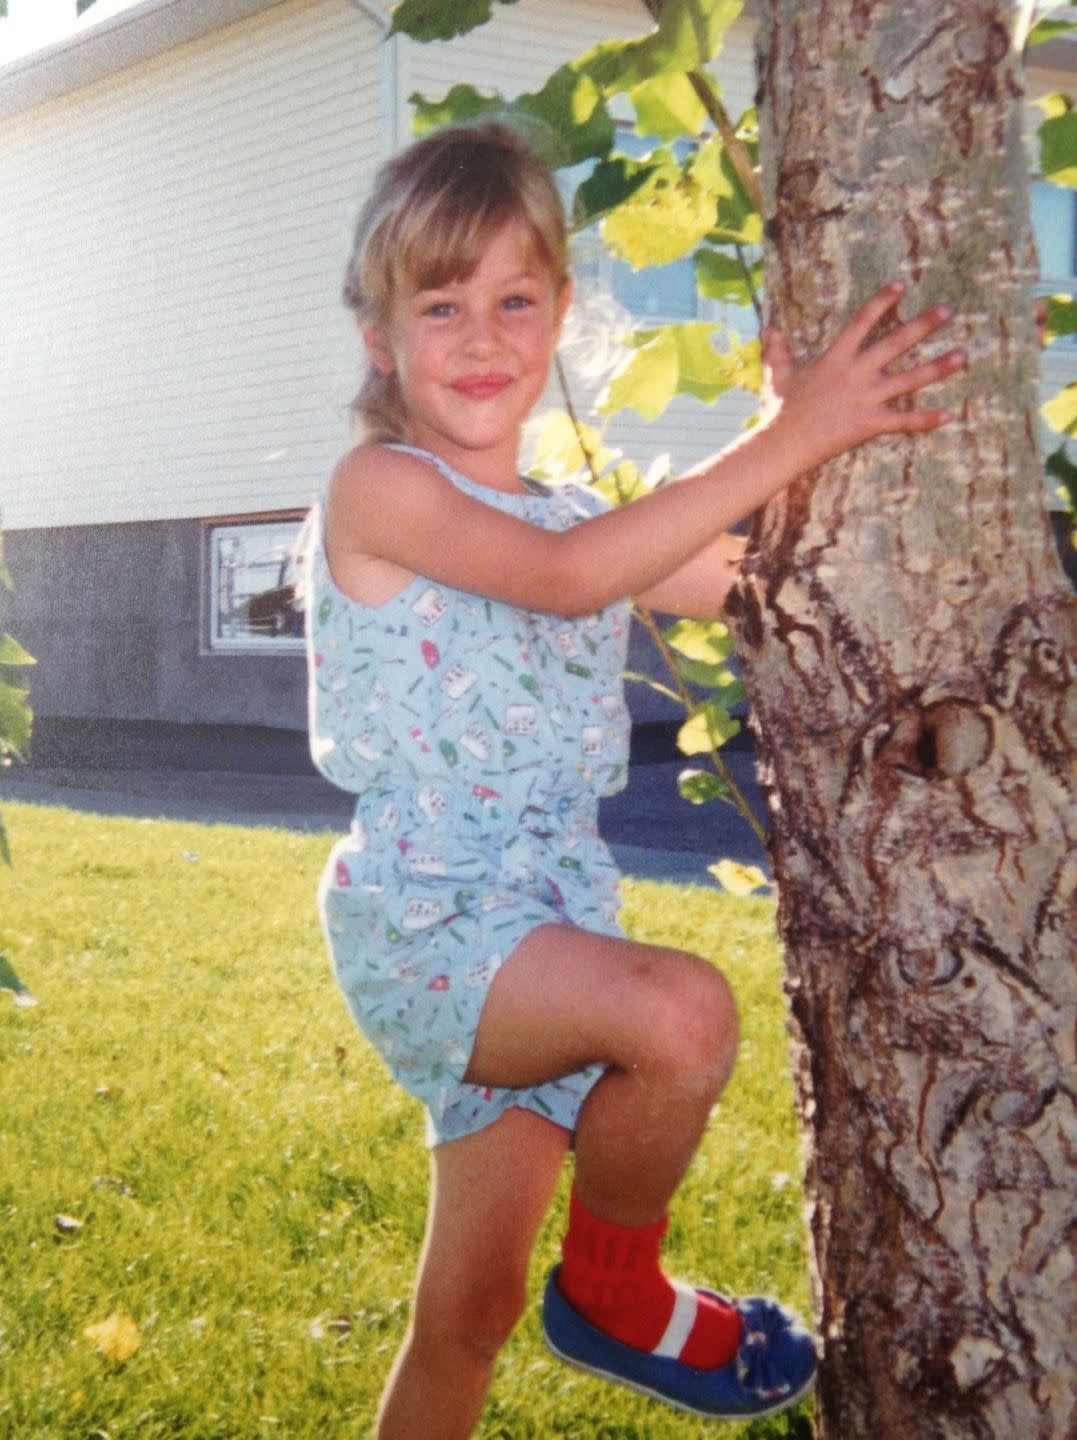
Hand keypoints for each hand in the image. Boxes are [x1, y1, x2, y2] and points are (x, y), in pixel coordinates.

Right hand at [761, 282, 965, 473]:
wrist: (784, 442)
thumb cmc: (779, 409)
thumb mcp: (777, 374)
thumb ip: (776, 349)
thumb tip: (768, 327)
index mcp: (836, 357)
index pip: (862, 321)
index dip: (882, 301)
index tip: (901, 285)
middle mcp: (856, 373)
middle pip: (895, 343)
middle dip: (923, 325)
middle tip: (947, 311)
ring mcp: (866, 398)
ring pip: (909, 379)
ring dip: (938, 367)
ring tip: (962, 356)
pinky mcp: (870, 423)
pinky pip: (903, 421)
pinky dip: (925, 419)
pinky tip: (947, 414)